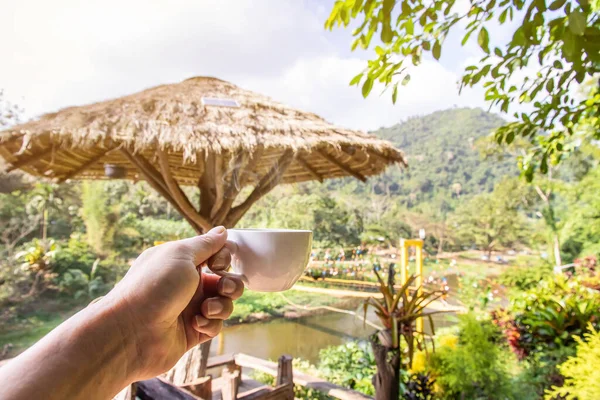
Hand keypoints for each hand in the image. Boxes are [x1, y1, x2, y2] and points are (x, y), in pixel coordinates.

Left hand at [103, 226, 243, 379]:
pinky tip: (195, 324)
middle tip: (221, 287)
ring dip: (221, 305)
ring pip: (224, 303)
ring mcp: (191, 308)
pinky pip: (215, 325)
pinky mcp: (194, 331)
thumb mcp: (180, 255)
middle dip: (231, 284)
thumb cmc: (154, 287)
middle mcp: (188, 284)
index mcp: (182, 262)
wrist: (131, 332)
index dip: (223, 258)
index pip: (215, 255)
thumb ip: (206, 244)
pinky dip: (210, 324)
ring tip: (205, 309)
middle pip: (226, 280)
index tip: (217, 263)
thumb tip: (223, 230)